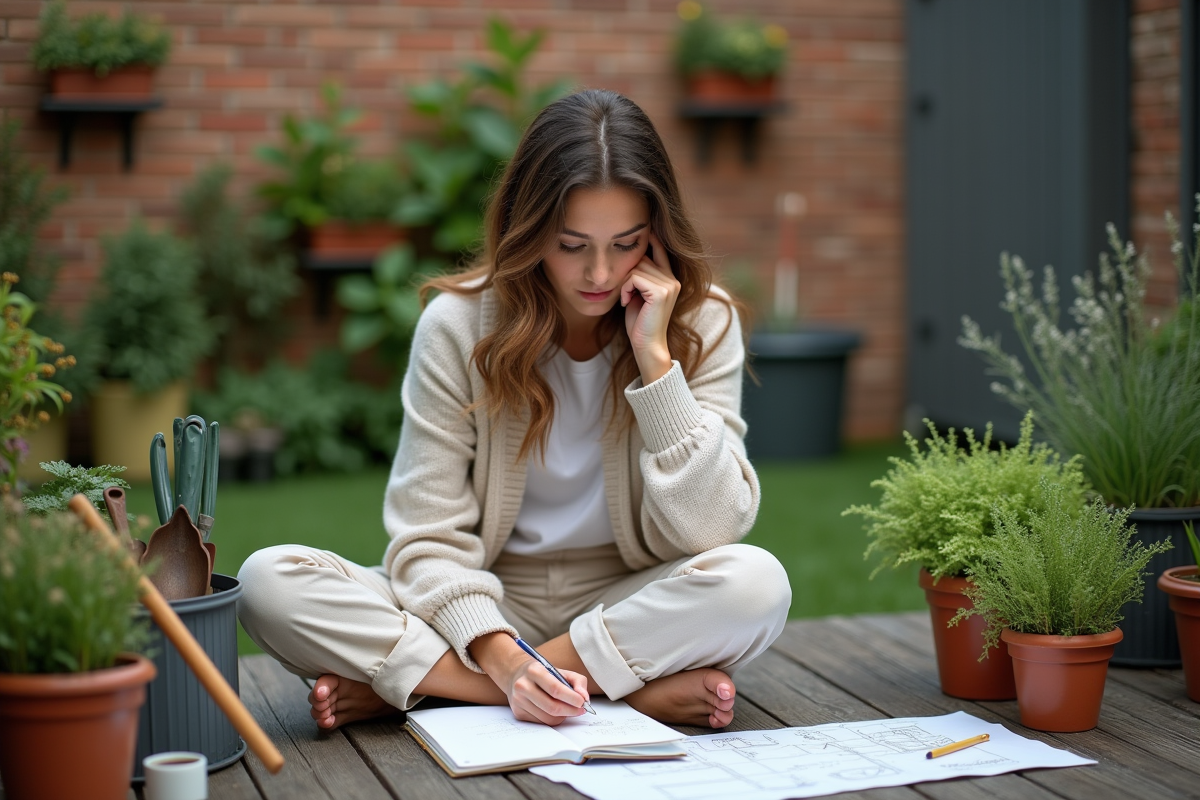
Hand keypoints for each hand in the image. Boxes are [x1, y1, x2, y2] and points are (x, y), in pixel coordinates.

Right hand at [469, 633, 589, 725]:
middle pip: (551, 707)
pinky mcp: (518, 713)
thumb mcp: (561, 671)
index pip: (555, 689)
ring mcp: (518, 701)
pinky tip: (554, 711)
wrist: (517, 674)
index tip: (582, 702)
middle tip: (580, 710)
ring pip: (547, 718)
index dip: (571, 698)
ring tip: (568, 709)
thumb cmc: (544, 673)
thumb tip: (584, 698)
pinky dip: (552, 720)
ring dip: (563, 717)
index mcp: (534, 671)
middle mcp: (523, 686)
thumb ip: (578, 681)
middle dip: (570, 711)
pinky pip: (541, 723)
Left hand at [621, 230, 679, 384]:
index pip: (659, 248)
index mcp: (670, 278)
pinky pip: (634, 277)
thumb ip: (639, 275)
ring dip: (624, 282)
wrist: (646, 345)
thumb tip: (631, 253)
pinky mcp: (661, 292)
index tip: (639, 227)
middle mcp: (673, 279)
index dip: (649, 237)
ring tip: (625, 299)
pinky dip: (624, 288)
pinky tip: (624, 302)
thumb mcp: (638, 293)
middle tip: (624, 292)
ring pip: (636, 267)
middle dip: (627, 271)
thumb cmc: (639, 322)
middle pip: (641, 257)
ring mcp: (670, 285)